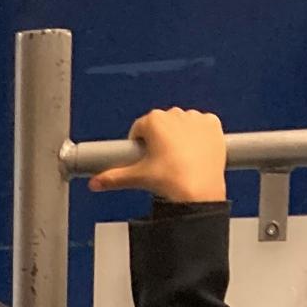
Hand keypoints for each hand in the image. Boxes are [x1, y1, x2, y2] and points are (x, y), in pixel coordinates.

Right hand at [87, 108, 229, 201]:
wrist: (201, 192)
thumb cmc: (172, 181)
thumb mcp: (137, 178)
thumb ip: (112, 177)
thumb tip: (95, 182)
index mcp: (154, 121)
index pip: (140, 128)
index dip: (139, 144)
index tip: (143, 157)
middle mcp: (175, 114)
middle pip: (161, 125)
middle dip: (159, 140)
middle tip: (160, 162)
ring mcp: (195, 118)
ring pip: (181, 124)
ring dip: (179, 136)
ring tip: (179, 160)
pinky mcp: (212, 124)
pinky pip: (202, 125)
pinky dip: (199, 135)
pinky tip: (196, 151)